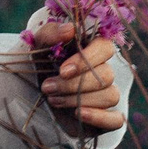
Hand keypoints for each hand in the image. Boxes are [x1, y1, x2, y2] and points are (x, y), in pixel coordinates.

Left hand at [30, 22, 124, 139]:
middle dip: (74, 84)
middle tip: (47, 87)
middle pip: (107, 75)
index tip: (63, 70)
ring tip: (53, 99)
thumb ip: (50, 34)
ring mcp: (107, 95)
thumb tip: (70, 29)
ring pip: (110, 96)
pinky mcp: (106, 118)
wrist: (31, 96)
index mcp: (93, 49)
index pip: (105, 48)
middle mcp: (104, 71)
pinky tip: (79, 114)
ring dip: (79, 99)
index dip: (87, 60)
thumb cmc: (38, 66)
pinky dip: (100, 117)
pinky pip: (116, 119)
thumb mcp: (36, 47)